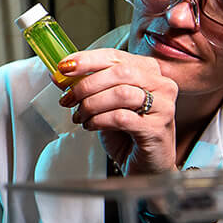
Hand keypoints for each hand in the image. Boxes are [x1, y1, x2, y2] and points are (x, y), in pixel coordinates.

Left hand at [56, 48, 178, 174]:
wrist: (146, 166)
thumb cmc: (128, 133)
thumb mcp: (105, 103)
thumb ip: (88, 86)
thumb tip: (59, 75)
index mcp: (149, 71)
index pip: (115, 56)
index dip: (87, 60)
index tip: (64, 67)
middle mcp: (161, 85)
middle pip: (119, 72)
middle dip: (87, 84)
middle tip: (68, 98)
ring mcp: (163, 106)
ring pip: (121, 93)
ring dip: (92, 104)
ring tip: (80, 115)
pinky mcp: (157, 128)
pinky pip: (121, 117)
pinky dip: (99, 120)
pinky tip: (91, 125)